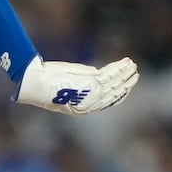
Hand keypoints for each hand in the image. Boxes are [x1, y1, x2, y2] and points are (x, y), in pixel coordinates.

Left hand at [14, 55, 138, 114]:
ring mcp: (91, 93)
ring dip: (125, 73)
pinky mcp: (91, 81)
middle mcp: (89, 104)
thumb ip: (82, 81)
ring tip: (132, 65)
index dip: (118, 95)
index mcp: (82, 109)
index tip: (125, 88)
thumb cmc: (45, 85)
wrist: (37, 83)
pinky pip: (110, 74)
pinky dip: (119, 67)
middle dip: (125, 83)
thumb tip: (96, 72)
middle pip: (114, 94)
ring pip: (114, 83)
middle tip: (134, 75)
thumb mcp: (66, 87)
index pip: (106, 103)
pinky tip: (125, 62)